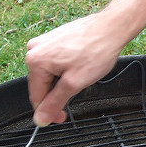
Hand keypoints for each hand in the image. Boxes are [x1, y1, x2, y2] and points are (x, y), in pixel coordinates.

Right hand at [25, 4, 136, 125]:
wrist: (111, 28)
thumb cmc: (96, 50)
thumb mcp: (74, 83)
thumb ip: (54, 103)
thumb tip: (41, 118)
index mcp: (35, 61)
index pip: (36, 97)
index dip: (49, 112)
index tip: (62, 118)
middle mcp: (34, 49)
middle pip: (42, 85)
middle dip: (58, 95)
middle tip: (78, 93)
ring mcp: (44, 42)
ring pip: (50, 75)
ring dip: (63, 82)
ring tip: (82, 75)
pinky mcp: (54, 39)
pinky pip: (55, 63)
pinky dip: (66, 71)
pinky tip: (80, 66)